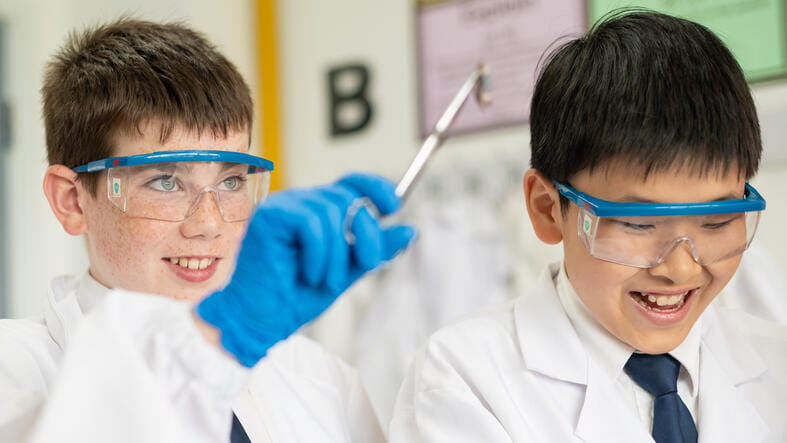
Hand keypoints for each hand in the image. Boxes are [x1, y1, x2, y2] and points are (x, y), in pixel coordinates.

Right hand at [196, 173, 415, 366]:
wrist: (261, 320)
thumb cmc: (295, 297)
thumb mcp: (347, 272)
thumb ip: (374, 250)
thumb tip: (409, 229)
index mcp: (316, 212)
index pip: (350, 183)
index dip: (375, 188)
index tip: (393, 207)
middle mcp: (299, 202)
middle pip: (347, 197)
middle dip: (366, 234)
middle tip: (365, 265)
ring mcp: (282, 206)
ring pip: (331, 211)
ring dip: (337, 254)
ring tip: (325, 280)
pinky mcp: (270, 216)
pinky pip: (311, 223)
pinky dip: (318, 253)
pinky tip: (307, 274)